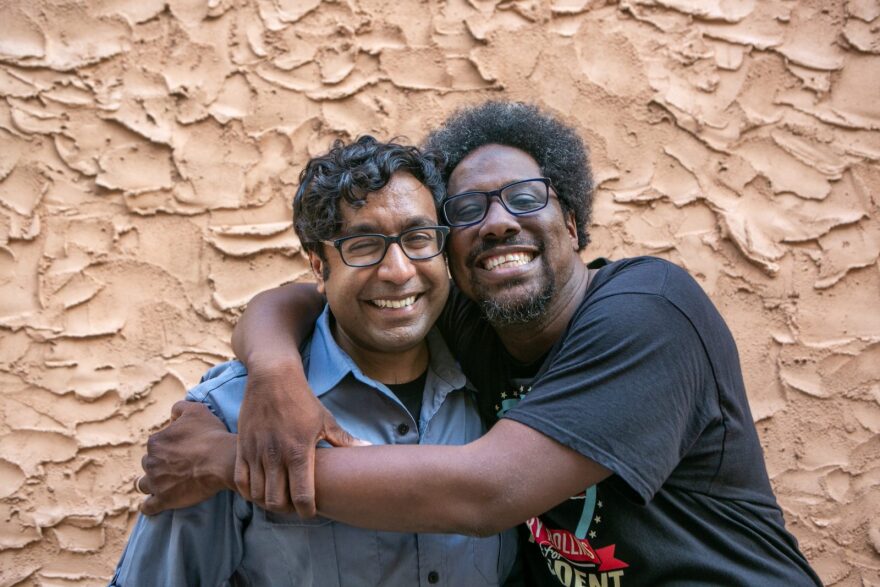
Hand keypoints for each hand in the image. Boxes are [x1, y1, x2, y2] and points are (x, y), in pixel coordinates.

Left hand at [139, 401, 235, 514]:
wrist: (222, 460)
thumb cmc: (210, 435)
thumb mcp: (196, 410)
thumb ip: (179, 408)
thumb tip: (172, 415)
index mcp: (156, 442)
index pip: (156, 445)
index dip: (169, 446)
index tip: (183, 449)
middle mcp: (150, 462)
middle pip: (149, 464)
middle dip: (160, 465)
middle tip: (178, 466)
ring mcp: (156, 483)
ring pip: (144, 485)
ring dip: (152, 484)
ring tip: (164, 485)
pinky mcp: (163, 500)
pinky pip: (148, 507)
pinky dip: (150, 506)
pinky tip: (154, 504)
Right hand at [235, 358, 363, 516]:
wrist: (272, 377)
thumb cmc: (302, 400)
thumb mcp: (325, 420)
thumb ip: (344, 441)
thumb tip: (369, 448)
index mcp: (299, 452)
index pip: (302, 497)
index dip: (307, 511)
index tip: (312, 510)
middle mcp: (275, 456)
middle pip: (277, 502)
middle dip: (288, 510)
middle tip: (295, 505)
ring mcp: (256, 453)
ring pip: (258, 495)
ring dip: (268, 501)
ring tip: (279, 497)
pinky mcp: (242, 448)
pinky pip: (241, 482)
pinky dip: (249, 492)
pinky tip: (260, 489)